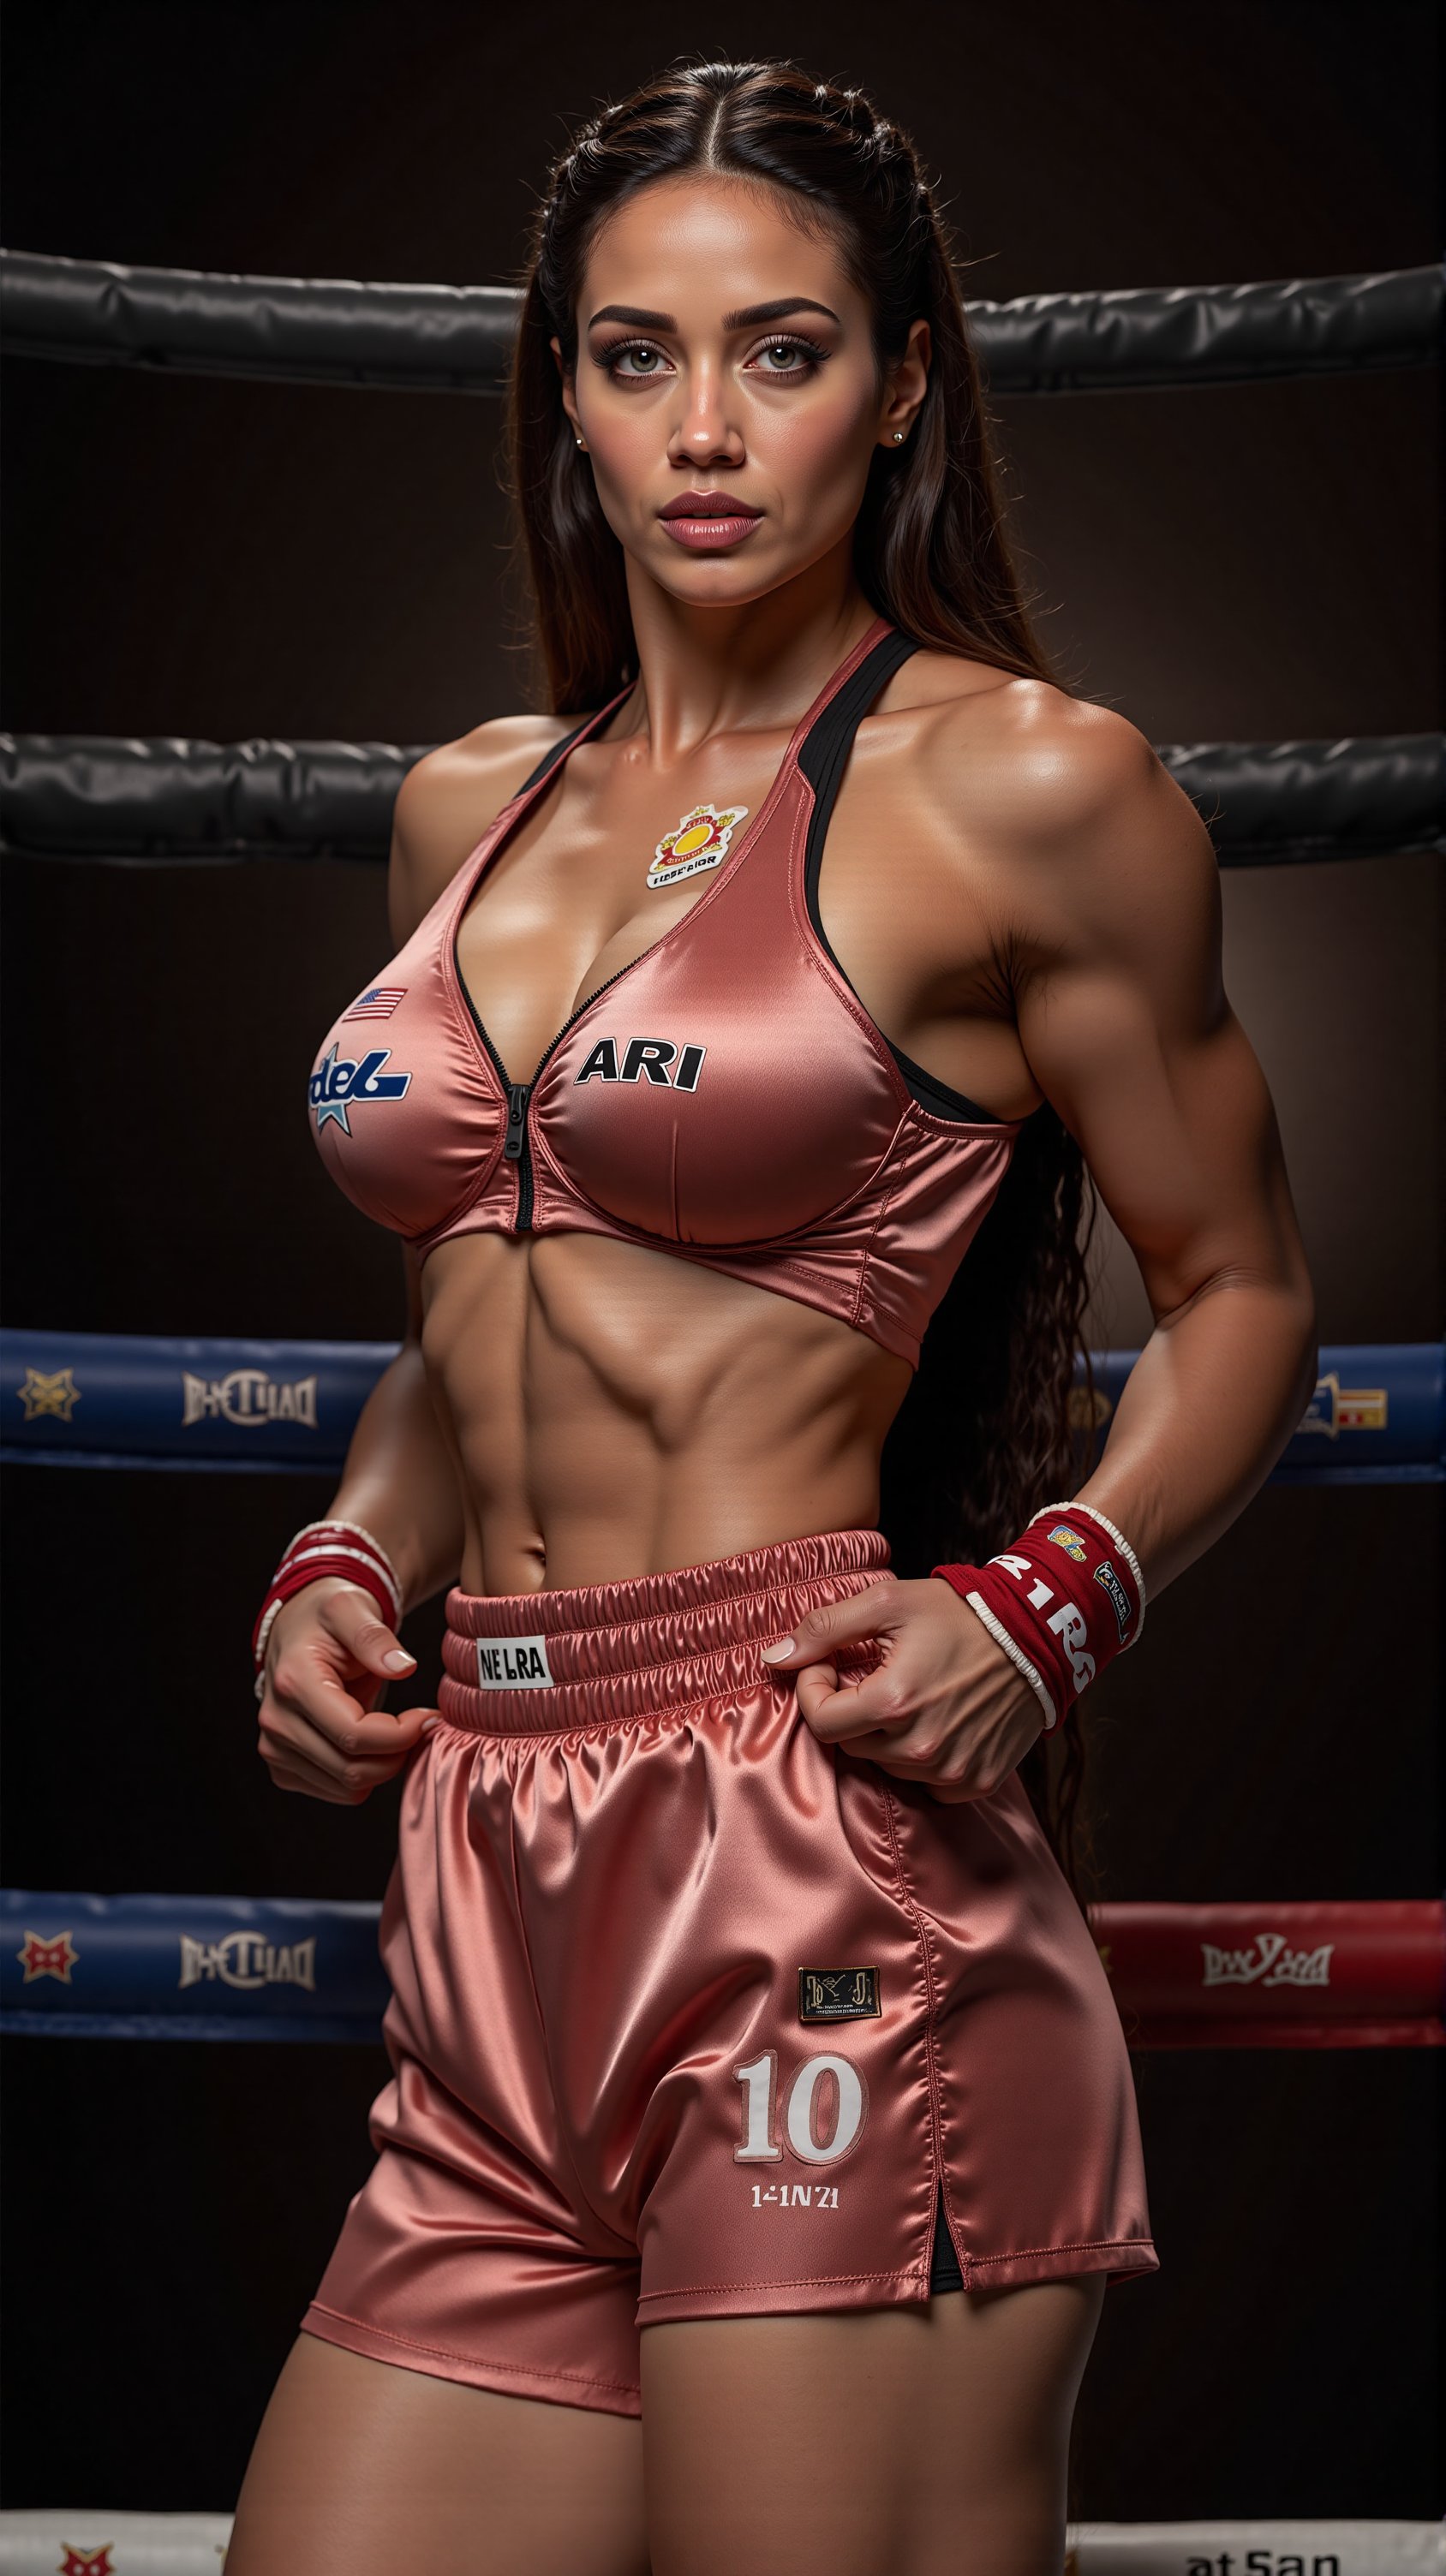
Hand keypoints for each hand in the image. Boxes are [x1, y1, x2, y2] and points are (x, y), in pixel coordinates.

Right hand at [257, 1577, 438, 1803]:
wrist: (298, 1629)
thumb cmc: (328, 1617)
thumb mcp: (352, 1608)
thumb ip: (375, 1636)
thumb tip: (403, 1668)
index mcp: (293, 1683)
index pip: (354, 1735)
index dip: (401, 1734)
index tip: (429, 1715)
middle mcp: (276, 1722)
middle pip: (351, 1770)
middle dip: (398, 1753)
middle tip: (421, 1725)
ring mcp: (275, 1749)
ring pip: (346, 1788)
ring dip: (383, 1766)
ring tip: (396, 1731)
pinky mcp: (283, 1767)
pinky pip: (336, 1792)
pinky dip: (364, 1775)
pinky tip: (373, 1744)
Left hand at [760, 1576, 1041, 1803]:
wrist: (1037, 1634)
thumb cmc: (959, 1613)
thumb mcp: (886, 1603)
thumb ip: (824, 1630)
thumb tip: (772, 1659)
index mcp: (893, 1703)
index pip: (820, 1721)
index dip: (815, 1688)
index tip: (831, 1665)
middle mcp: (920, 1748)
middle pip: (851, 1744)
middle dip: (851, 1708)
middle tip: (875, 1673)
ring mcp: (951, 1771)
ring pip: (886, 1764)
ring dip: (886, 1733)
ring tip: (912, 1692)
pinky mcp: (976, 1782)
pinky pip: (925, 1784)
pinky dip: (921, 1757)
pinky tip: (938, 1720)